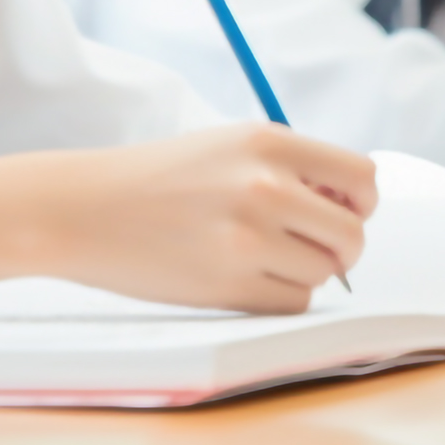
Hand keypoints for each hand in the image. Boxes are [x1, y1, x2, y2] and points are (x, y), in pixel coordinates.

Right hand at [37, 124, 377, 313]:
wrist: (82, 207)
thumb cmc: (159, 177)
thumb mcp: (227, 146)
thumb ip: (290, 168)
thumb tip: (352, 209)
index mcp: (269, 141)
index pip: (362, 178)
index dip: (358, 202)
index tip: (336, 211)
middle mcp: (265, 185)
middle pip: (353, 234)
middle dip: (341, 248)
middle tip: (308, 247)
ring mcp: (248, 237)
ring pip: (324, 273)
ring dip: (302, 272)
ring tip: (256, 256)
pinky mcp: (229, 284)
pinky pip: (292, 302)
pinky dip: (276, 296)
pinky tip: (239, 276)